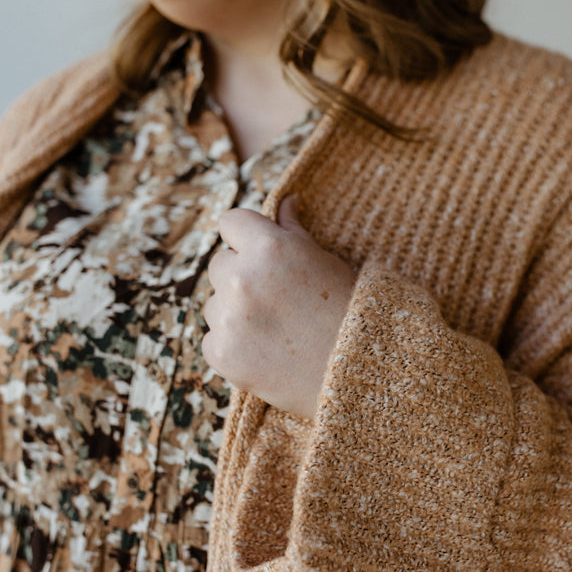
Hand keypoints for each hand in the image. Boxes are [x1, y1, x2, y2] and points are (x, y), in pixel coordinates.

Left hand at [202, 195, 355, 419]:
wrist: (359, 371)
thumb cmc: (349, 310)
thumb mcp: (326, 261)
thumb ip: (294, 231)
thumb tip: (287, 200)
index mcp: (269, 246)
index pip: (231, 222)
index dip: (246, 236)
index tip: (260, 252)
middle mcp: (242, 278)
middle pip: (220, 264)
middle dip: (241, 276)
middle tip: (276, 298)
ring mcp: (228, 318)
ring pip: (214, 303)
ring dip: (234, 312)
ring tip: (275, 328)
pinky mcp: (221, 353)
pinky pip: (212, 339)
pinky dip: (233, 345)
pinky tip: (266, 351)